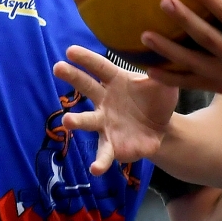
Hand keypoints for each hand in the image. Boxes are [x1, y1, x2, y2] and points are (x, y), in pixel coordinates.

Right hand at [55, 46, 178, 174]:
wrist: (162, 129)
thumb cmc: (157, 99)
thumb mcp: (164, 85)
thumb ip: (162, 74)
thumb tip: (163, 57)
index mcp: (116, 80)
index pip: (100, 66)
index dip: (86, 58)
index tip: (70, 50)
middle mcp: (105, 100)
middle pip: (86, 86)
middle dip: (72, 76)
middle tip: (57, 67)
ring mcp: (105, 123)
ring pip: (88, 120)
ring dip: (77, 120)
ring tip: (67, 121)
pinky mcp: (111, 145)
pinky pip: (103, 153)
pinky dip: (99, 161)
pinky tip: (95, 169)